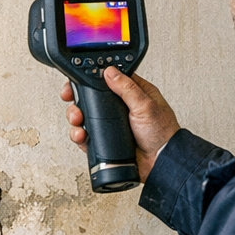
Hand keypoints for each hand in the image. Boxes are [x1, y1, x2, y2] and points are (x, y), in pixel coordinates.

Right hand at [61, 68, 180, 183]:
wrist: (161, 163)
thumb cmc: (163, 134)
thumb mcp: (146, 105)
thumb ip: (127, 88)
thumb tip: (110, 72)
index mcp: (132, 94)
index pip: (107, 80)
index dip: (91, 78)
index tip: (77, 80)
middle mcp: (119, 108)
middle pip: (90, 97)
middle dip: (78, 98)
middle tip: (72, 100)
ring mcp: (111, 125)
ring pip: (85, 116)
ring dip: (76, 117)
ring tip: (77, 120)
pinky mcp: (104, 140)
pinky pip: (86, 136)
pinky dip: (79, 135)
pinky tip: (81, 135)